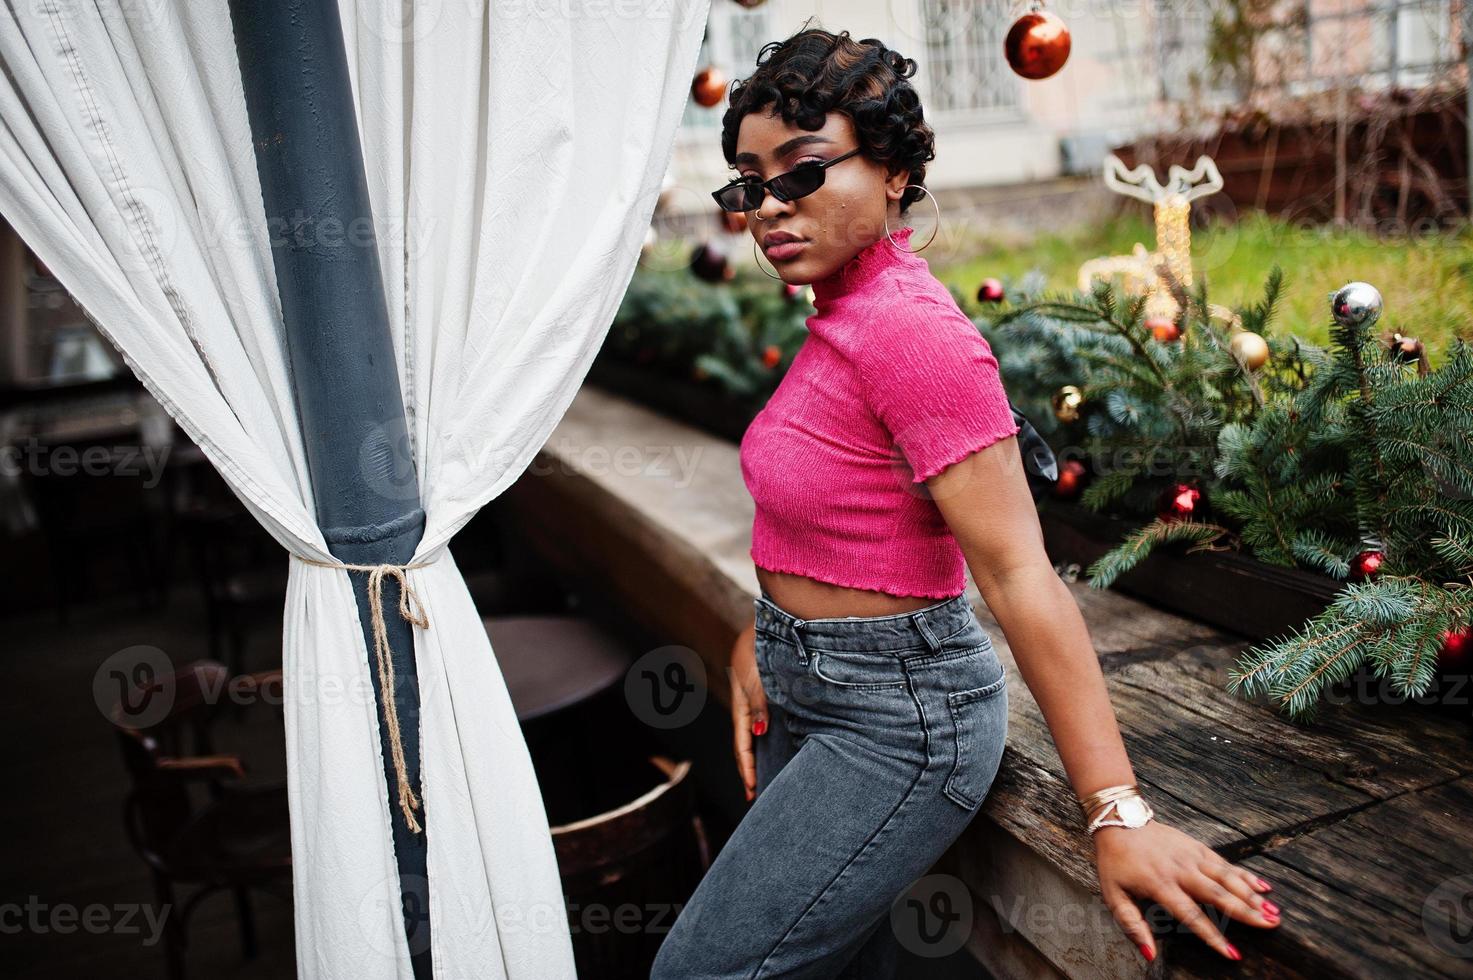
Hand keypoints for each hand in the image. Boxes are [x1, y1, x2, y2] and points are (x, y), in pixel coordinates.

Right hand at [728, 622, 767, 801]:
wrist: (766, 622)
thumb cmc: (759, 647)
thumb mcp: (755, 677)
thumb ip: (757, 704)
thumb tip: (758, 733)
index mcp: (741, 705)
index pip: (742, 745)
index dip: (747, 769)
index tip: (751, 790)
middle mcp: (747, 706)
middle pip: (746, 745)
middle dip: (750, 770)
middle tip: (755, 795)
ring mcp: (757, 701)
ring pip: (756, 736)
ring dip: (759, 757)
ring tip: (766, 778)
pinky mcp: (768, 694)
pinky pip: (765, 724)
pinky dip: (768, 741)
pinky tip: (778, 747)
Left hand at [1094, 819, 1279, 961]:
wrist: (1119, 819)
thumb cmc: (1116, 862)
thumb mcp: (1113, 895)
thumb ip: (1132, 926)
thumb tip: (1150, 955)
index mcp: (1160, 885)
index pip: (1191, 915)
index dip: (1212, 936)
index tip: (1232, 953)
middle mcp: (1181, 870)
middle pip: (1218, 894)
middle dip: (1245, 912)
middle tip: (1270, 926)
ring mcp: (1192, 856)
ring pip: (1227, 877)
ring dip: (1252, 895)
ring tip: (1274, 912)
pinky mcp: (1198, 846)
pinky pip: (1225, 863)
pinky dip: (1246, 875)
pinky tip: (1265, 886)